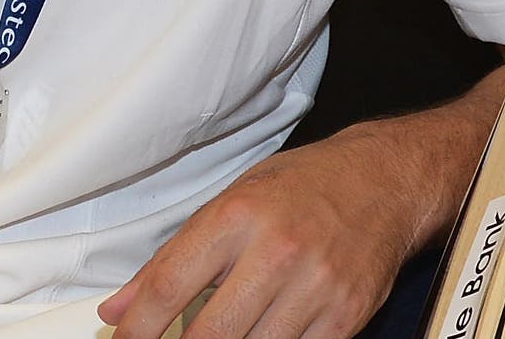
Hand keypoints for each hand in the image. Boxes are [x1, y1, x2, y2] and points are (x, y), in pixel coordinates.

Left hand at [98, 128, 421, 338]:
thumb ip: (172, 258)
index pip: (169, 285)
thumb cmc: (304, 186)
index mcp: (237, 215)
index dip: (137, 327)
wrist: (384, 180)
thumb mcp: (230, 201)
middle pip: (208, 334)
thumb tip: (120, 308)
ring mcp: (314, 287)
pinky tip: (263, 333)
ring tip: (226, 329)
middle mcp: (276, 251)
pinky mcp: (345, 316)